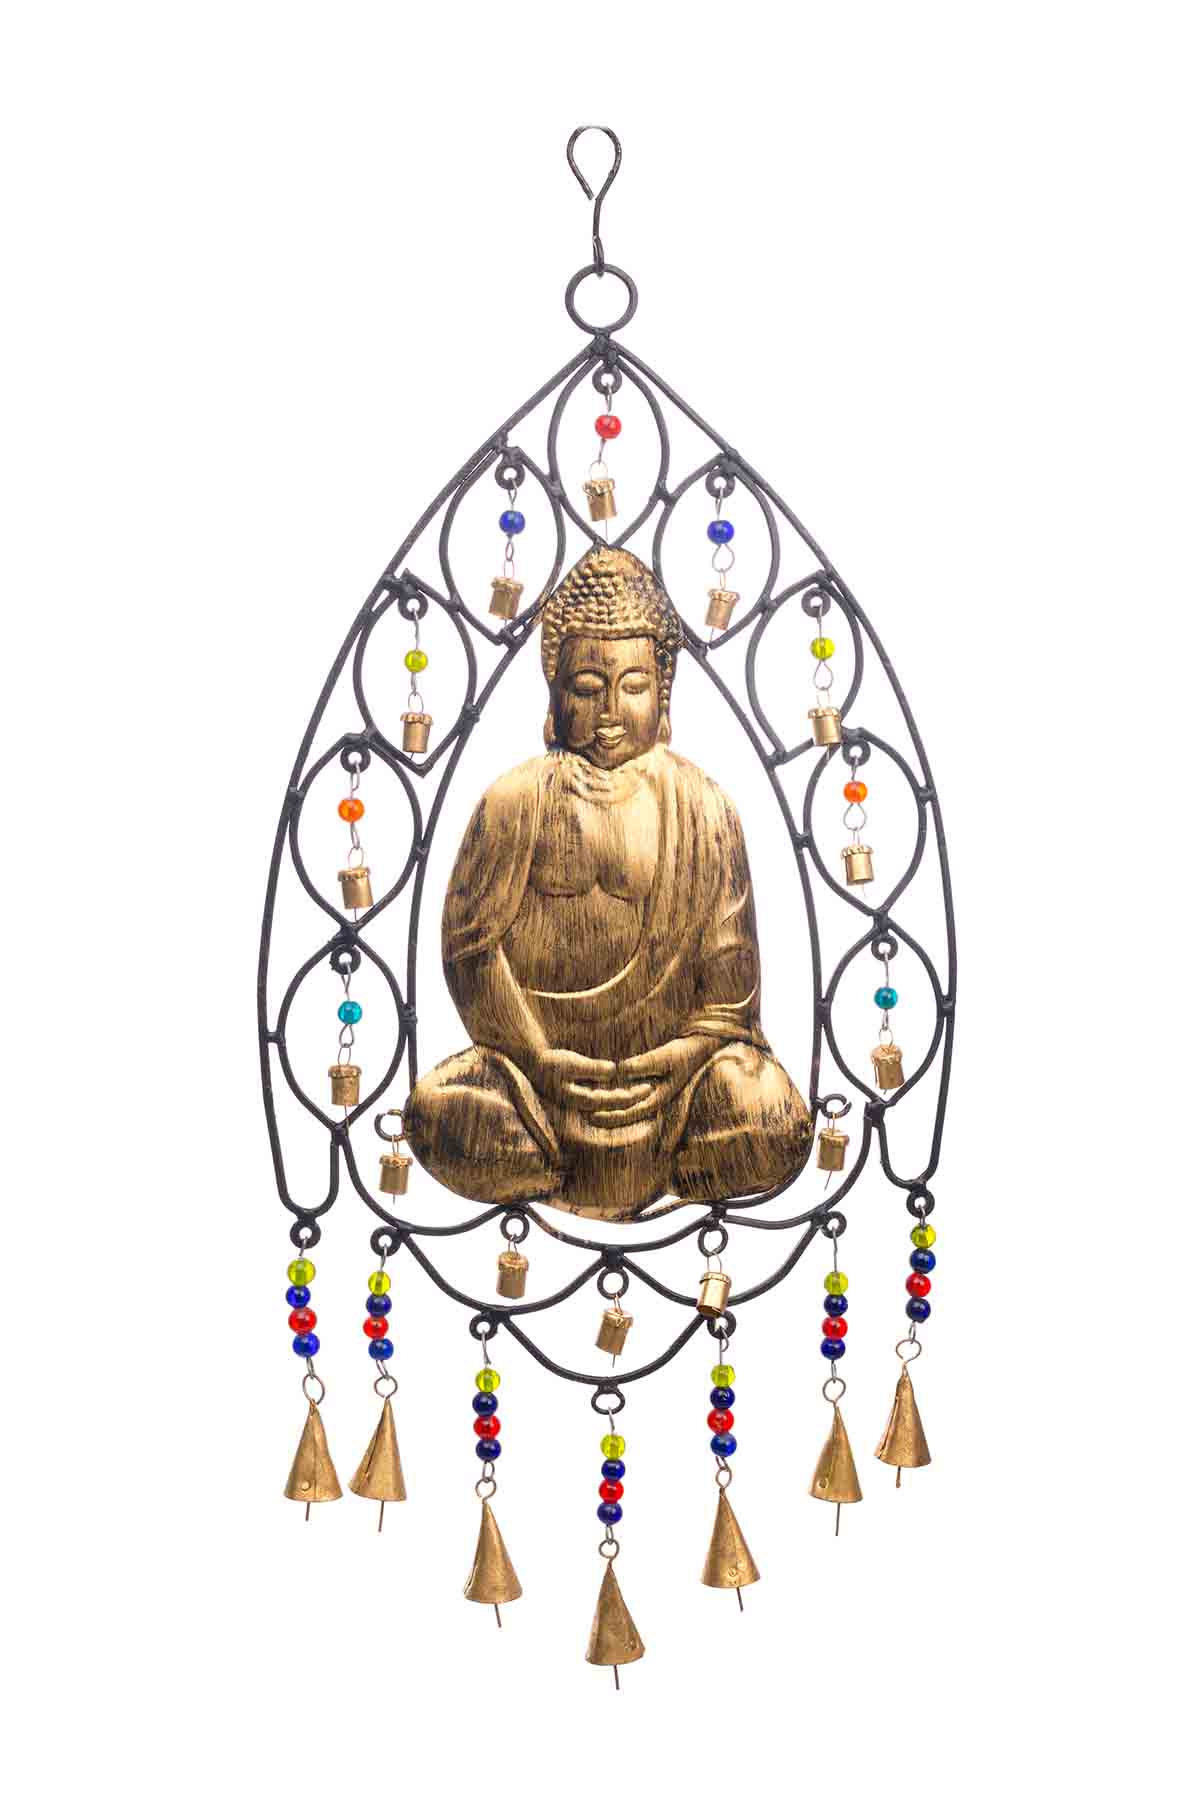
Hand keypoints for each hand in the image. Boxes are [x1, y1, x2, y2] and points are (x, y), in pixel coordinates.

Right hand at [530, 1047, 652, 1114]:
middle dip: (633, 1099)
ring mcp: (584, 1100)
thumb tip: (614, 1071)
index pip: (613, 1102)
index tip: (648, 1089)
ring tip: (645, 1089)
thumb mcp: (571, 1064)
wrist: (534, 1063)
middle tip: (652, 1088)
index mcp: (581, 1100)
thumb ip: (592, 1069)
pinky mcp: (583, 1094)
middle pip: (614, 1106)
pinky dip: (618, 1092)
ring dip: (627, 1097)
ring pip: (611, 1103)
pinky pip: (605, 1096)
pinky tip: (629, 1085)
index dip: (632, 1096)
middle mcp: (584, 1105)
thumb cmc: (551, 1062)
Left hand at [590, 1037, 712, 1126]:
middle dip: (607, 1116)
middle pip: (627, 1112)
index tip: (593, 1115)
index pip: (631, 1112)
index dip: (612, 1115)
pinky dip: (616, 1093)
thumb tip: (620, 1069)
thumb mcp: (664, 1056)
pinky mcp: (649, 1082)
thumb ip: (643, 1064)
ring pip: (627, 1104)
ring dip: (610, 1106)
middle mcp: (654, 1098)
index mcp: (658, 1097)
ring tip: (588, 1106)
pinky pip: (630, 1092)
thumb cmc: (683, 1052)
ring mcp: (652, 1091)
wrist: (699, 1046)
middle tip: (584, 1115)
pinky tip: (601, 1090)